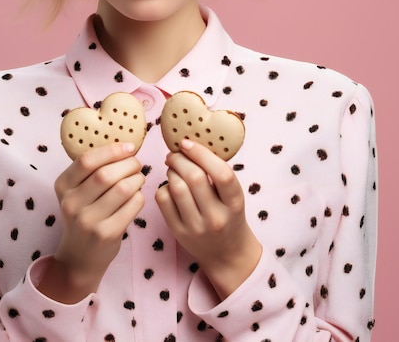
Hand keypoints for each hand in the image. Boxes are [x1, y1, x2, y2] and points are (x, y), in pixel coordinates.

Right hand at [37, 143, 144, 302]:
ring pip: (122, 189)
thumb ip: (92, 170)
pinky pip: (132, 206)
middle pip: (106, 174)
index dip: (112, 150)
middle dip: (129, 164)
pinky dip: (140, 196)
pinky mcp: (106, 234)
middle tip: (137, 164)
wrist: (79, 257)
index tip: (129, 147)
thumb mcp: (77, 191)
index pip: (87, 160)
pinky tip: (137, 196)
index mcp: (63, 185)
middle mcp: (71, 203)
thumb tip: (125, 145)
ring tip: (139, 178)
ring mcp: (88, 221)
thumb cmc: (84, 214)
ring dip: (137, 179)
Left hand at [155, 139, 261, 299]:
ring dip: (171, 171)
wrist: (228, 255)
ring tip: (173, 169)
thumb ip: (218, 174)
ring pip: (176, 187)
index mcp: (235, 203)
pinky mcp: (178, 232)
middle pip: (194, 177)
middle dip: (180, 159)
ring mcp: (196, 227)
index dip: (202, 153)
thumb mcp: (233, 197)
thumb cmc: (230, 216)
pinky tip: (170, 187)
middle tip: (175, 154)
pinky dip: (164, 187)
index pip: (221, 173)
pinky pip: (163, 200)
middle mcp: (216, 217)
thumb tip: (191, 144)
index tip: (187, 143)